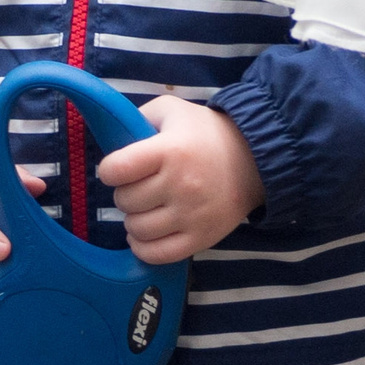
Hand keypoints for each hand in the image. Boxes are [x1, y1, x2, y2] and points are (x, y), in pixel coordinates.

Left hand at [97, 97, 263, 263]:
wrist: (255, 159)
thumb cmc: (207, 133)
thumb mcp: (172, 110)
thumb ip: (137, 118)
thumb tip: (110, 141)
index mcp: (170, 151)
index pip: (116, 169)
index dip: (109, 170)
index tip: (117, 169)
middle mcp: (180, 185)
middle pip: (125, 200)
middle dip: (126, 192)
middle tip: (140, 186)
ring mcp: (191, 215)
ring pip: (137, 229)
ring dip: (134, 219)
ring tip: (145, 208)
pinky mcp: (201, 238)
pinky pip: (157, 254)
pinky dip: (143, 247)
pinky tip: (145, 234)